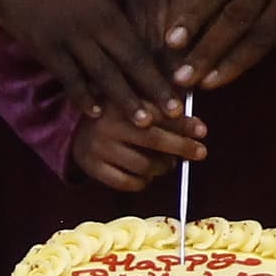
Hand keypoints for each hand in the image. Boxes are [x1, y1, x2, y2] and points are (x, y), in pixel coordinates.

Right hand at [0, 0, 178, 120]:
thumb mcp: (86, 0)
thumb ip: (105, 25)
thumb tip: (124, 53)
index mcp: (108, 11)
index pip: (141, 47)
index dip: (160, 72)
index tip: (180, 92)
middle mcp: (96, 24)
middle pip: (132, 61)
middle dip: (155, 89)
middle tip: (177, 114)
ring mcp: (71, 35)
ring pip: (105, 72)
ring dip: (126, 98)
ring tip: (144, 122)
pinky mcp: (46, 45)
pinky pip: (69, 76)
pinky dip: (83, 96)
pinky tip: (95, 114)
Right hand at [70, 100, 205, 193]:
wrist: (73, 126)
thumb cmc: (115, 109)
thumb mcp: (134, 93)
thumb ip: (160, 93)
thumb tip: (191, 98)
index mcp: (121, 101)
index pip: (158, 113)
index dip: (183, 123)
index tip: (203, 131)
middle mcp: (108, 125)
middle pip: (154, 140)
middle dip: (182, 147)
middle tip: (201, 152)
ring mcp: (99, 148)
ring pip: (144, 166)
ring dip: (162, 167)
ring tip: (167, 162)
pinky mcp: (92, 168)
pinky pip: (128, 183)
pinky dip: (143, 182)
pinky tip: (146, 174)